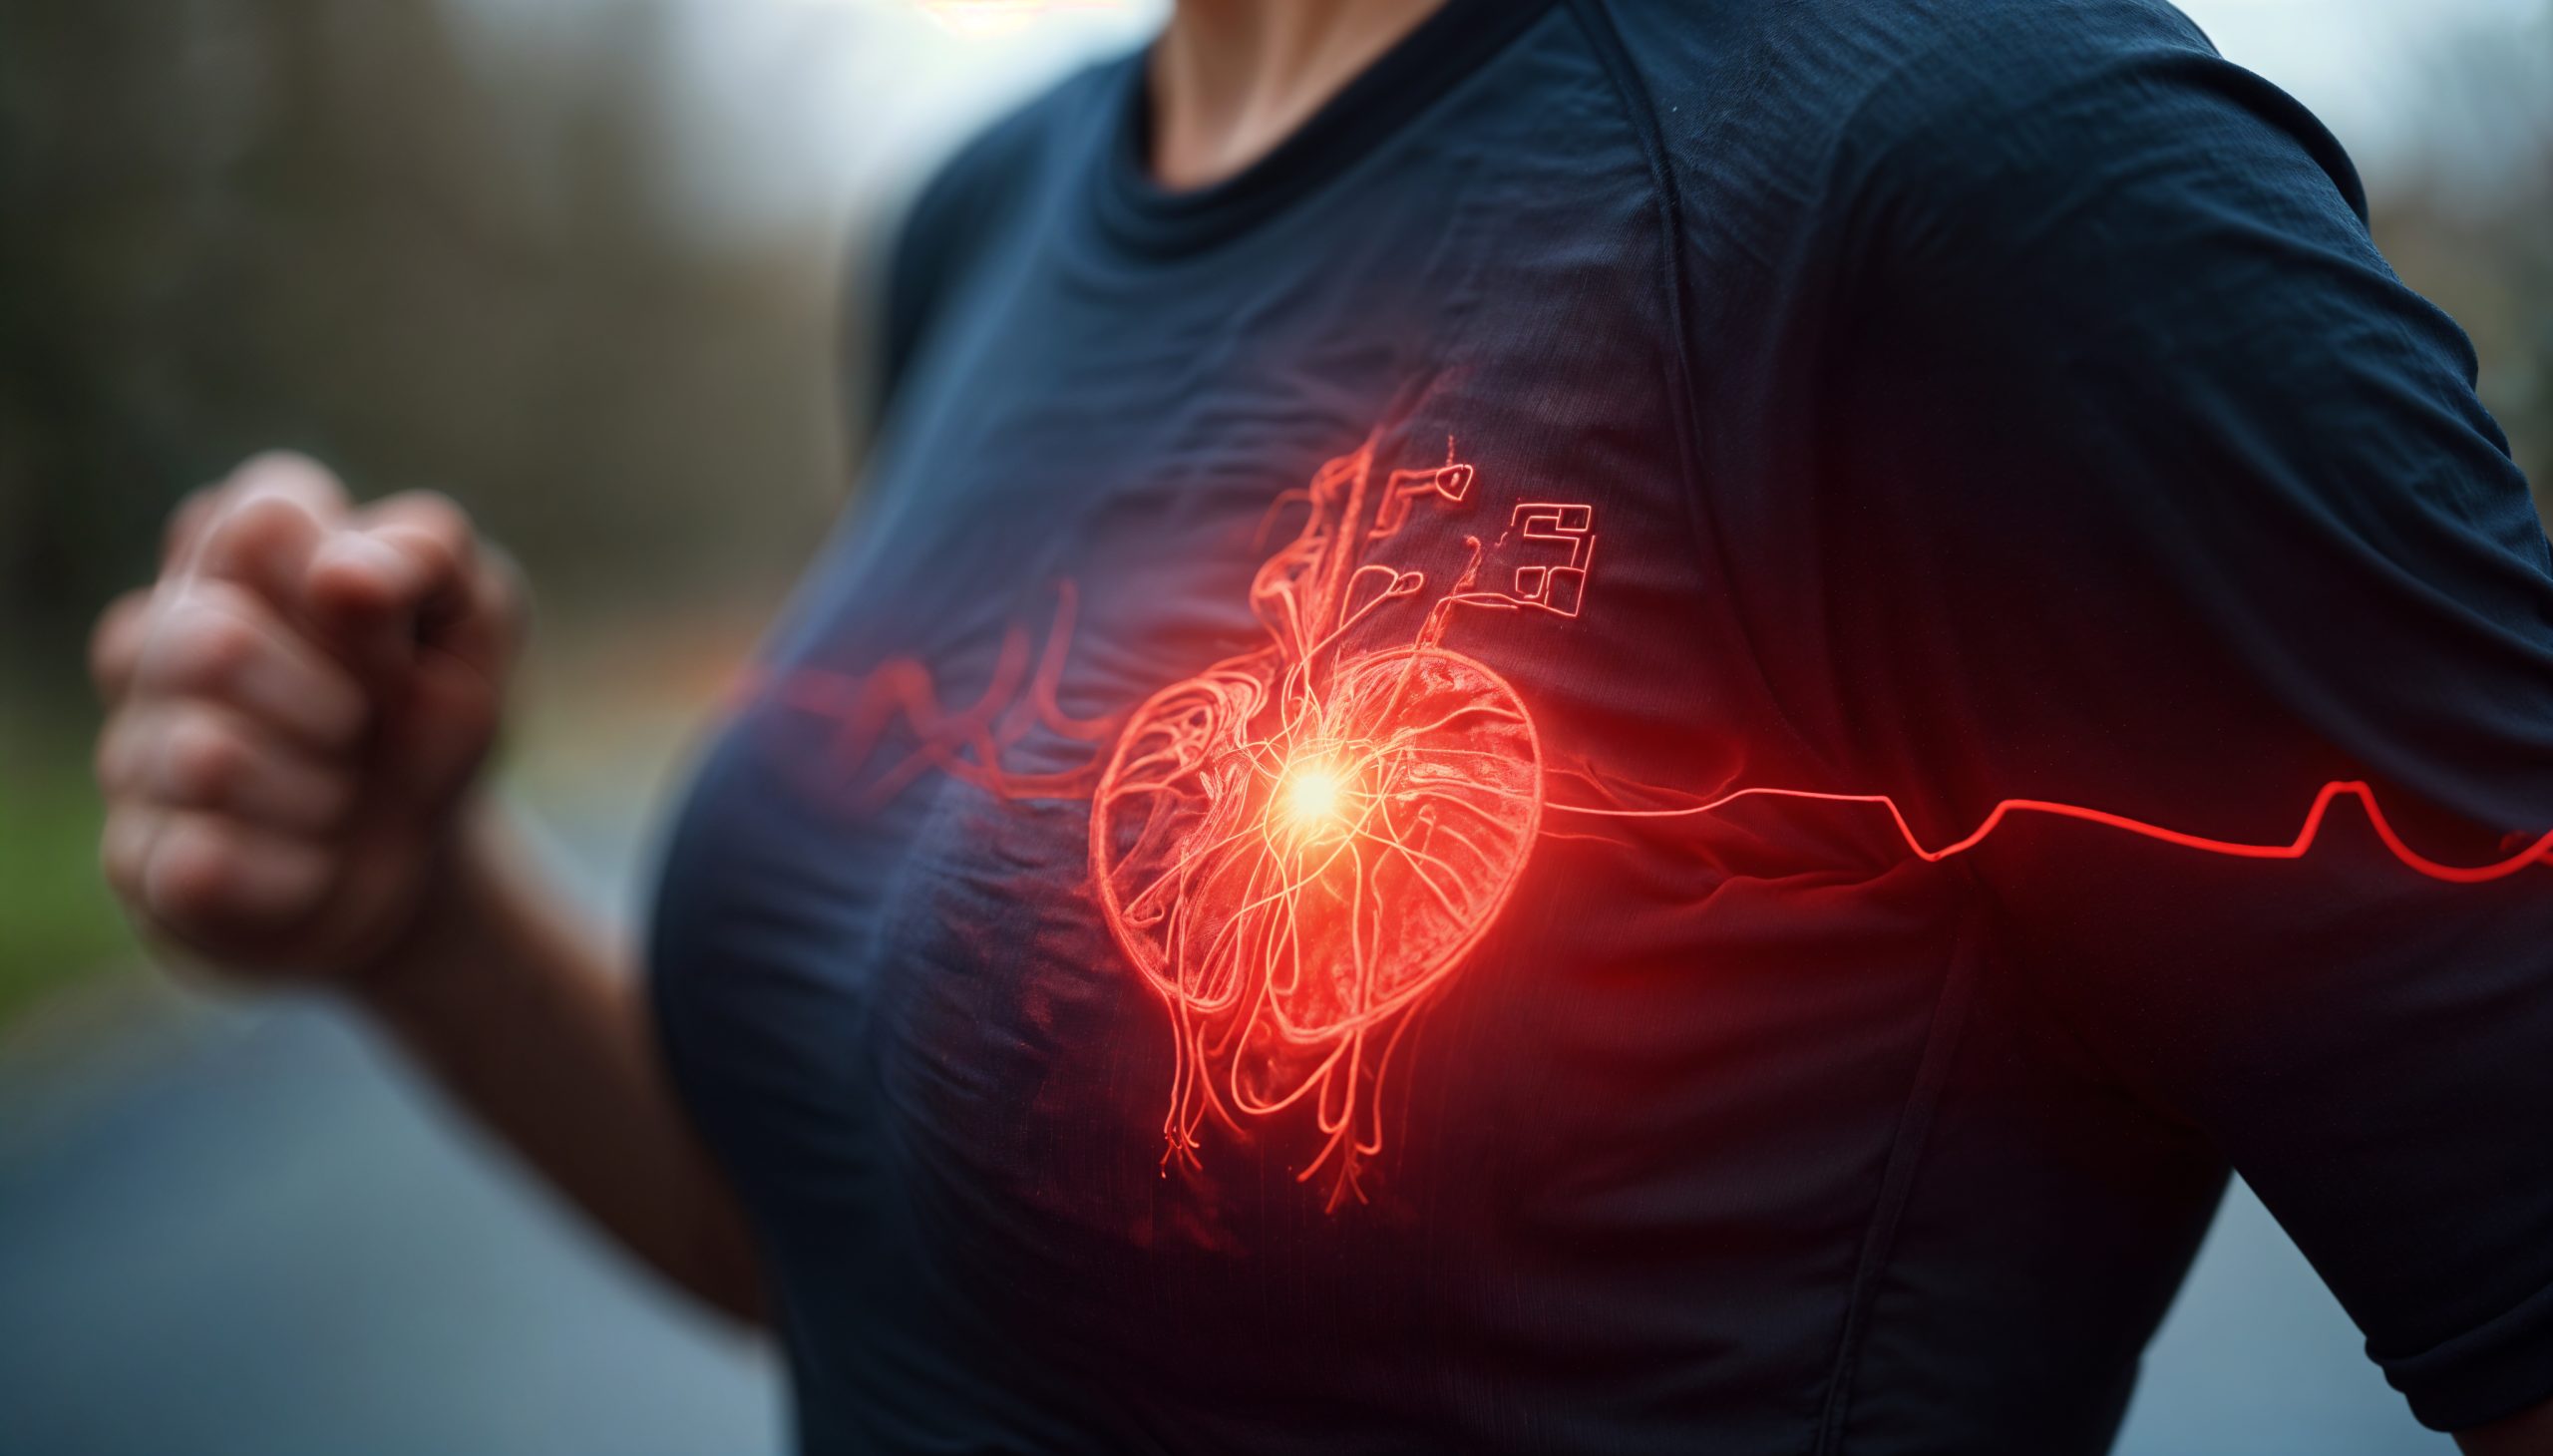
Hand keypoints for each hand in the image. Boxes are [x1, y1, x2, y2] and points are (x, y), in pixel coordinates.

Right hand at [91, 452, 522, 983]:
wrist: (417, 856)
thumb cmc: (429, 711)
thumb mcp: (472, 624)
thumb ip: (429, 561)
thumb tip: (341, 574)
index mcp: (237, 554)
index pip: (263, 521)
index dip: (351, 586)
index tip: (393, 629)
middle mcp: (154, 639)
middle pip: (214, 644)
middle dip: (334, 704)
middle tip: (363, 727)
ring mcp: (132, 750)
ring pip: (202, 760)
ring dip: (319, 793)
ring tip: (340, 798)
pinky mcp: (136, 860)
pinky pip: (200, 864)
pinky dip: (292, 871)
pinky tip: (310, 862)